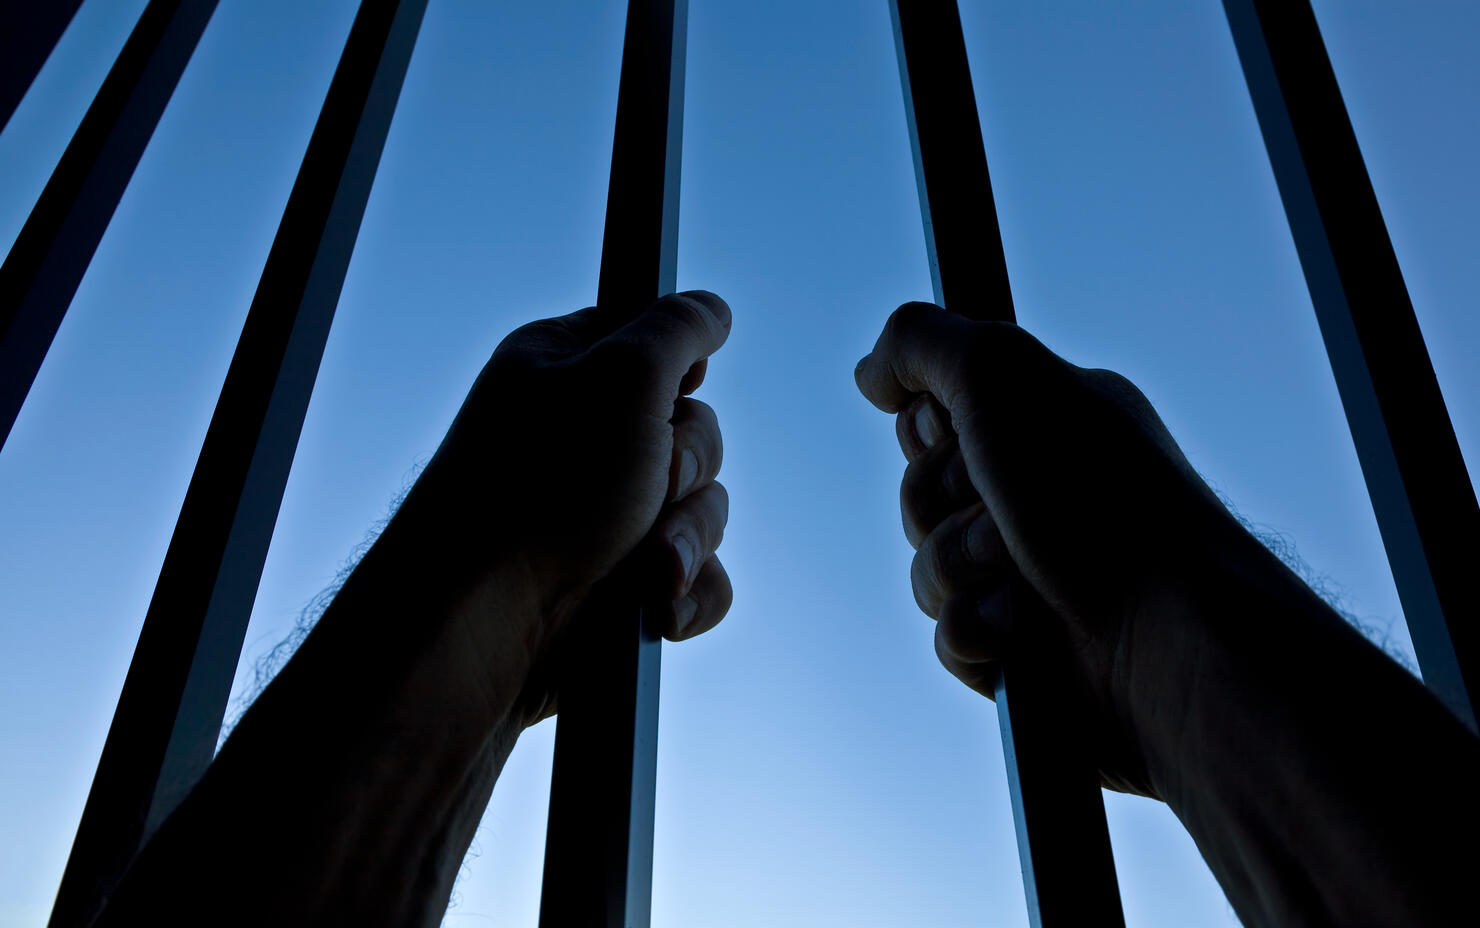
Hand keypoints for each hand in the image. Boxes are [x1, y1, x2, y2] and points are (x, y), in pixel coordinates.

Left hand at [396, 291, 733, 716]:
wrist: (481, 628)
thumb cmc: (540, 491)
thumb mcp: (622, 376)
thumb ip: (678, 329)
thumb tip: (712, 309)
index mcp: (564, 369)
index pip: (650, 343)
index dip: (677, 370)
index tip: (673, 390)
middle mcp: (582, 440)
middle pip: (695, 433)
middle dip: (686, 469)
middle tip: (647, 485)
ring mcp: (600, 517)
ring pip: (703, 510)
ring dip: (685, 539)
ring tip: (643, 566)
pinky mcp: (619, 585)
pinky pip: (695, 576)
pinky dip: (685, 591)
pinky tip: (655, 607)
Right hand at [855, 302, 1243, 795]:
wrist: (1165, 636)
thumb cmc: (1097, 497)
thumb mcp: (1000, 374)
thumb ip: (921, 344)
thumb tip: (871, 373)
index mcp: (1048, 420)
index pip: (937, 412)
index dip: (933, 427)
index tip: (962, 433)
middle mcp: (1043, 492)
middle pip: (920, 491)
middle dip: (943, 505)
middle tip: (1005, 514)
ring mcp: (1035, 572)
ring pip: (927, 567)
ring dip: (961, 569)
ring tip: (1024, 577)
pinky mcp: (1025, 647)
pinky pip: (949, 633)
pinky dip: (976, 629)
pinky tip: (1022, 630)